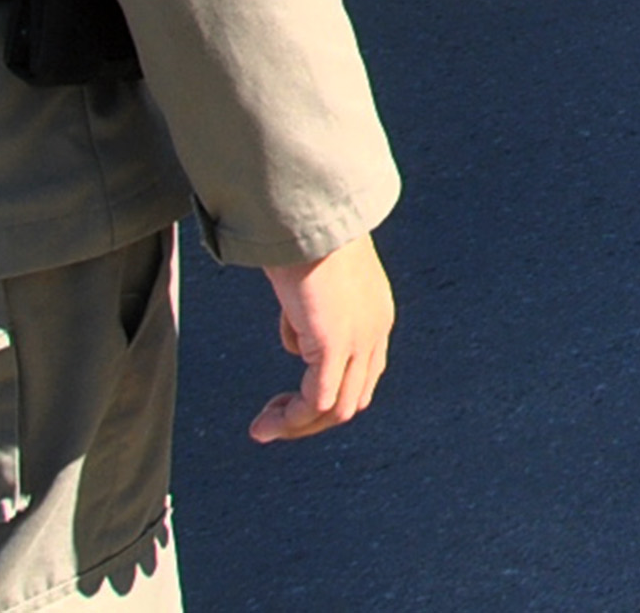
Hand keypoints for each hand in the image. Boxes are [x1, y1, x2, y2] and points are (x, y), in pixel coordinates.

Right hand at [251, 235, 392, 443]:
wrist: (307, 212)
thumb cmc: (303, 235)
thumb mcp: (313, 279)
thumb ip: (311, 307)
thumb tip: (296, 328)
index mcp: (375, 315)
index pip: (362, 375)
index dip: (326, 394)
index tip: (288, 399)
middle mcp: (375, 331)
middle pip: (353, 399)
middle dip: (312, 418)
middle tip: (272, 421)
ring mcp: (360, 338)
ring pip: (338, 409)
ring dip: (298, 424)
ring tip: (263, 428)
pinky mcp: (336, 343)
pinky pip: (318, 400)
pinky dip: (292, 419)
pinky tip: (266, 424)